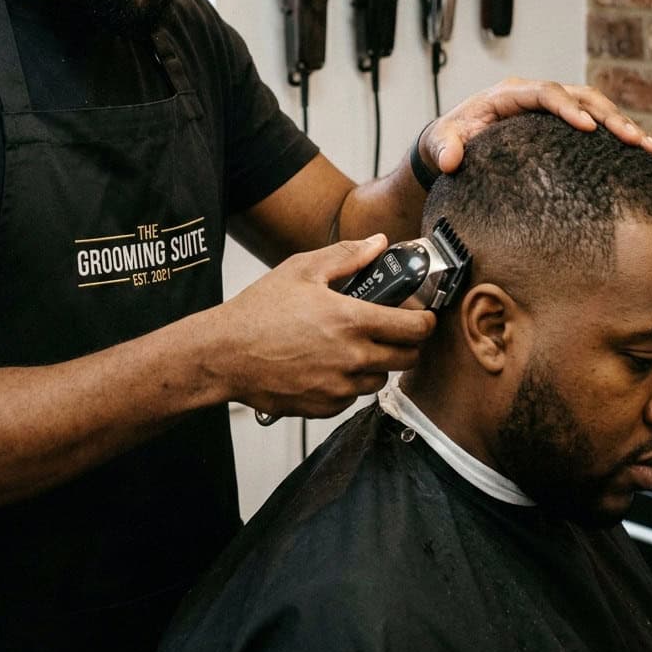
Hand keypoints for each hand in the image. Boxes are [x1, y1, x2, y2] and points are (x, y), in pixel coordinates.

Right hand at [218, 234, 435, 418]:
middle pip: (407, 359)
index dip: (426, 322)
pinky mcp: (324, 407)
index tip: (424, 317)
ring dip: (376, 364)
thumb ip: (347, 256)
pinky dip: (348, 383)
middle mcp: (352, 357)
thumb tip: (379, 244)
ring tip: (353, 345)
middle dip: (407, 344)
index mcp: (352, 320)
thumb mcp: (302, 269)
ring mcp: (339, 387)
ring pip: (379, 379)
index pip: (414, 329)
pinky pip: (352, 397)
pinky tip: (328, 364)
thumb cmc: (259, 311)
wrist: (225, 354)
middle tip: (392, 331)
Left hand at [418, 77, 651, 176]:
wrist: (453, 141)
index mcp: (510, 94)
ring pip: (596, 107)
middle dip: (609, 116)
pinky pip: (596, 124)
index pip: (545, 93)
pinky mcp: (563, 124)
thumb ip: (444, 148)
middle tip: (633, 140)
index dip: (566, 107)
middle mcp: (537, 95)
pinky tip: (642, 155)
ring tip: (648, 148)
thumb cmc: (450, 138)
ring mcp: (553, 108)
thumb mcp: (440, 142)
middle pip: (581, 96)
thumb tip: (450, 159)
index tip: (586, 126)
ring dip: (623, 125)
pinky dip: (619, 137)